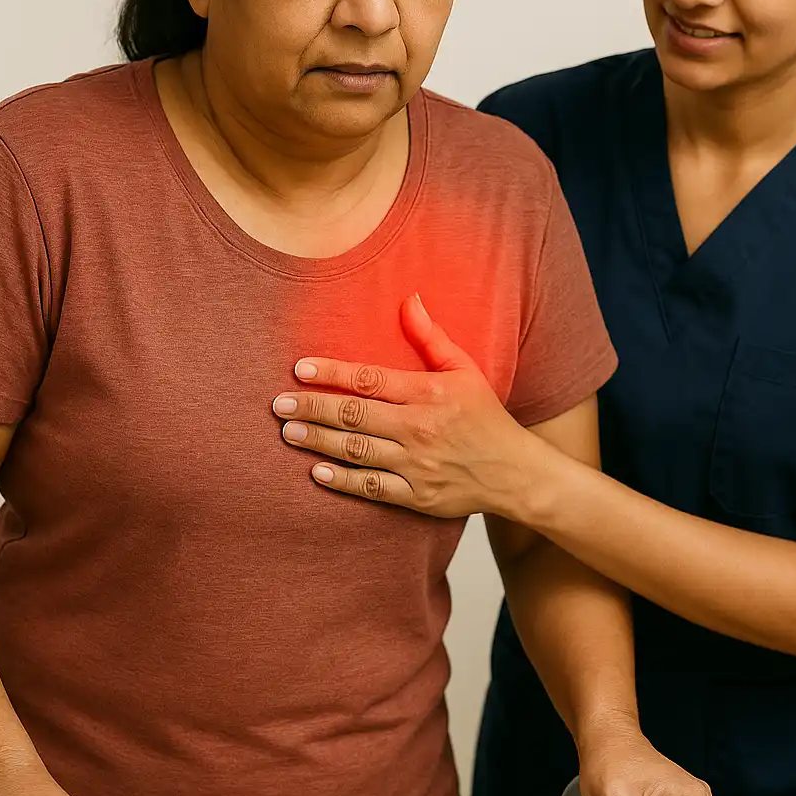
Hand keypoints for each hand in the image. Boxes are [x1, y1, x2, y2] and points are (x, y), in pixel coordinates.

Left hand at [272, 294, 539, 518]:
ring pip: (357, 451)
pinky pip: (372, 488)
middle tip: (279, 404)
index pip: (370, 379)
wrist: (515, 473)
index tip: (300, 369)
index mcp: (429, 393)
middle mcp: (419, 428)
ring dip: (318, 441)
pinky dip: (343, 481)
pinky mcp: (417, 497)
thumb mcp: (465, 370)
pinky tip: (316, 472)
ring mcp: (417, 465)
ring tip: (289, 432)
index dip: (332, 373)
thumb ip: (431, 337)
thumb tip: (409, 299)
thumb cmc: (485, 417)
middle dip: (313, 407)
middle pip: (355, 415)